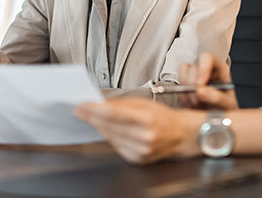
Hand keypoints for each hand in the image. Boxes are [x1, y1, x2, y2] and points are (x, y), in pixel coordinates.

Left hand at [74, 98, 202, 163]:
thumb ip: (122, 103)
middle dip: (91, 117)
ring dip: (98, 126)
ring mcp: (140, 150)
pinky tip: (105, 129)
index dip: (94, 110)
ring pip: (110, 136)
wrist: (180, 134)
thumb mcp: (145, 103)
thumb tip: (101, 103)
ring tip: (90, 117)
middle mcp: (144, 136)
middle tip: (80, 110)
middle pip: (109, 126)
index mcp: (147, 119)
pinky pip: (116, 146)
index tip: (82, 106)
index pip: (113, 114)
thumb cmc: (164, 117)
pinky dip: (109, 136)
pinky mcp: (137, 158)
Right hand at [179, 52, 238, 109]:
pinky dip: (182, 95)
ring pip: (183, 72)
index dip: (202, 69)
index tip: (200, 85)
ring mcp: (194, 76)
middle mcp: (206, 70)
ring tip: (195, 103)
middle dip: (193, 84)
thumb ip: (217, 98)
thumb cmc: (226, 109)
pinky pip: (178, 84)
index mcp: (219, 69)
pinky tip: (190, 104)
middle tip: (197, 100)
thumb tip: (202, 92)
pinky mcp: (185, 85)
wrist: (218, 121)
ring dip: (186, 89)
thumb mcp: (228, 104)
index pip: (207, 58)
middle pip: (193, 66)